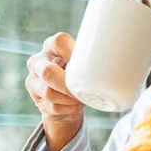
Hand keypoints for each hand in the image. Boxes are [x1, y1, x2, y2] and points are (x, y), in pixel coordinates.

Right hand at [26, 33, 83, 150]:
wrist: (65, 99)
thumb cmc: (78, 76)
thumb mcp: (82, 64)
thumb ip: (91, 59)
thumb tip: (117, 60)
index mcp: (51, 47)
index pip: (58, 42)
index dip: (72, 51)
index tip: (85, 61)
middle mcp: (38, 61)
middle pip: (47, 71)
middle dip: (67, 84)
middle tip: (81, 90)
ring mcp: (34, 80)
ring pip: (49, 92)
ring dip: (69, 99)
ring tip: (79, 99)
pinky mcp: (36, 97)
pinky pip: (52, 106)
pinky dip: (67, 108)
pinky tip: (74, 106)